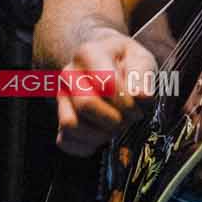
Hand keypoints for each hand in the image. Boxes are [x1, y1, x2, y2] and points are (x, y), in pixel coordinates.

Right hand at [54, 29, 161, 155]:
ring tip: (118, 127)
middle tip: (131, 118)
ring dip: (101, 134)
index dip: (126, 101)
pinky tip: (104, 137)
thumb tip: (142, 96)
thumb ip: (142, 75)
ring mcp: (61, 97)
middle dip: (115, 119)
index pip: (105, 83)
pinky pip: (65, 142)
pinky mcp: (59, 119)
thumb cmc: (127, 62)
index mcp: (88, 54)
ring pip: (71, 125)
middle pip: (86, 105)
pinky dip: (87, 147)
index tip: (139, 105)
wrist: (108, 63)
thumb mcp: (140, 58)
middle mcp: (69, 75)